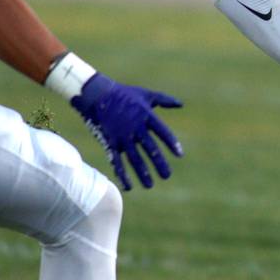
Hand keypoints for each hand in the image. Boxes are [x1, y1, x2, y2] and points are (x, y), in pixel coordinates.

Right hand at [70, 73, 182, 190]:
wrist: (98, 95)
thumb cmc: (125, 94)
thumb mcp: (147, 94)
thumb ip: (165, 100)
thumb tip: (181, 104)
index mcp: (146, 115)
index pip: (162, 132)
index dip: (171, 143)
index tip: (180, 155)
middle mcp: (135, 128)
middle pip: (150, 148)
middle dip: (158, 163)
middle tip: (167, 176)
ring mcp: (122, 136)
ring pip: (134, 158)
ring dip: (142, 172)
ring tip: (150, 185)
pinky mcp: (111, 142)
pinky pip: (117, 161)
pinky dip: (122, 174)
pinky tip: (128, 186)